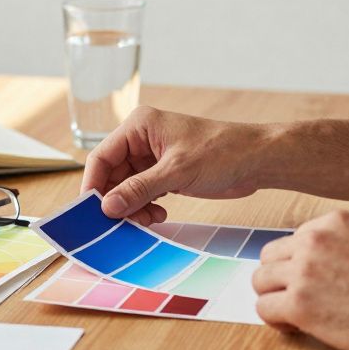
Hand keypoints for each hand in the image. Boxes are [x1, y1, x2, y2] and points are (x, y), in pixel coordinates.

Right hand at [81, 106, 268, 223]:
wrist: (257, 160)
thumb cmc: (222, 152)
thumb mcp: (177, 171)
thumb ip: (140, 189)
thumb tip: (108, 206)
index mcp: (140, 126)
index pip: (102, 156)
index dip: (93, 184)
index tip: (91, 212)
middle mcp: (142, 139)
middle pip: (112, 175)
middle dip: (116, 200)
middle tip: (122, 223)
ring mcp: (154, 158)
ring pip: (127, 187)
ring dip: (132, 207)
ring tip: (147, 219)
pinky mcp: (166, 174)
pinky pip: (143, 193)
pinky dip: (145, 207)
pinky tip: (158, 215)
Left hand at [252, 210, 348, 349]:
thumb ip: (340, 246)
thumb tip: (312, 260)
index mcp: (334, 222)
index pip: (294, 238)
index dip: (300, 264)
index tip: (317, 283)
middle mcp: (314, 240)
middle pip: (269, 256)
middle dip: (281, 279)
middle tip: (301, 299)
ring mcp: (304, 271)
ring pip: (260, 281)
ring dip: (274, 298)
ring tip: (297, 315)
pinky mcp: (299, 304)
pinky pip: (264, 309)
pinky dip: (276, 321)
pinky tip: (296, 327)